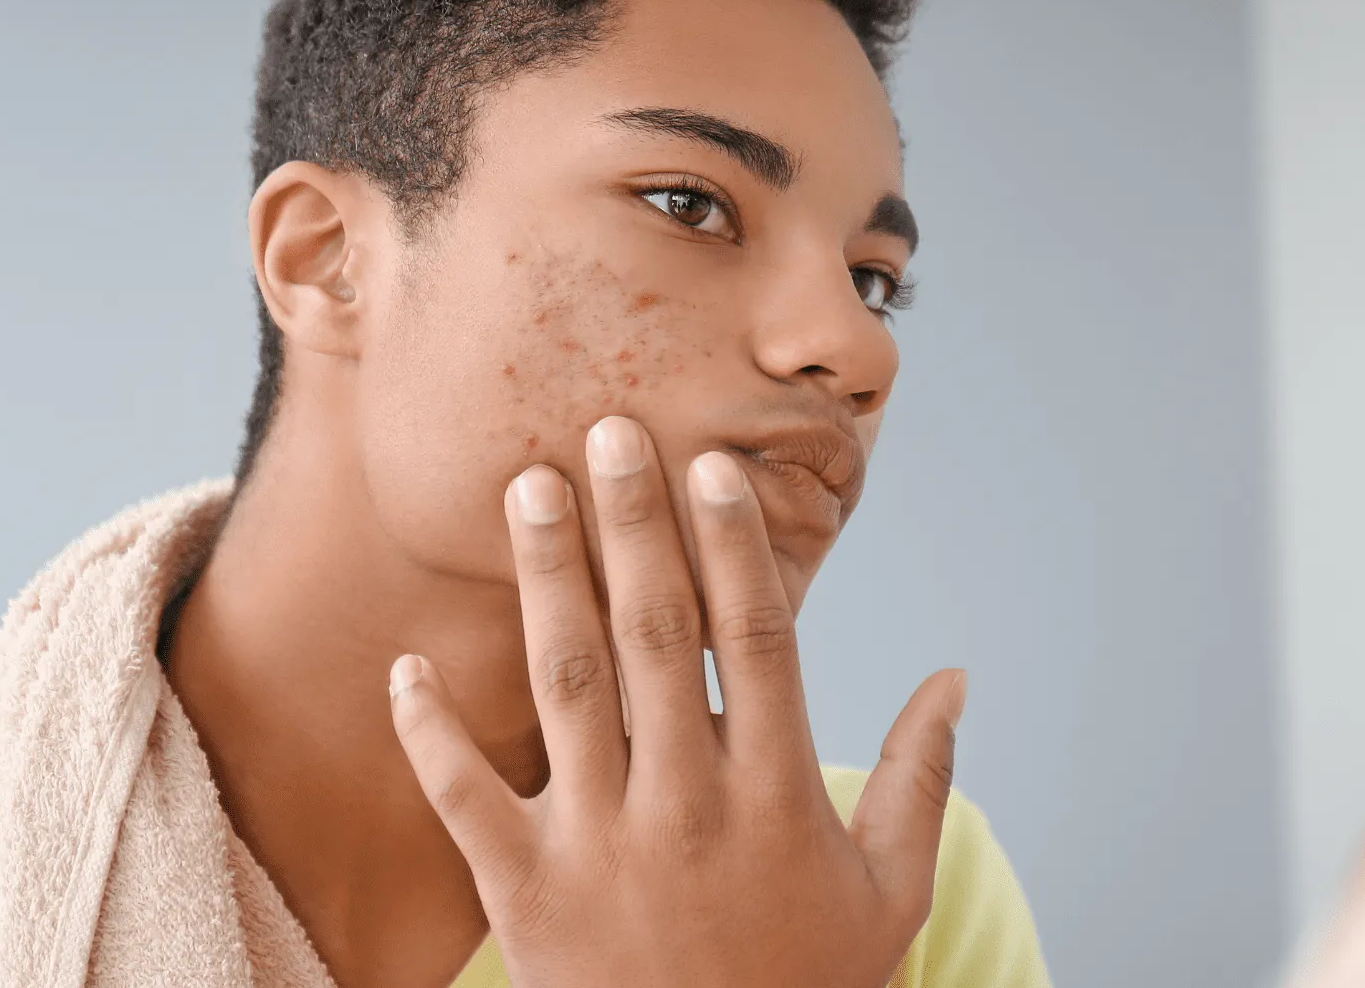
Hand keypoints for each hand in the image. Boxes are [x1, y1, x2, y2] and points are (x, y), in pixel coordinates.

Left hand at [387, 416, 966, 987]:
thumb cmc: (810, 984)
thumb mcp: (891, 890)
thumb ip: (922, 778)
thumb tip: (957, 677)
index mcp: (777, 795)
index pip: (756, 638)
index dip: (734, 545)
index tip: (709, 468)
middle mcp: (686, 804)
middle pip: (655, 635)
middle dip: (631, 526)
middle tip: (606, 432)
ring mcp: (599, 845)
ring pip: (565, 685)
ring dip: (547, 580)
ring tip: (527, 491)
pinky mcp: (525, 894)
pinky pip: (465, 797)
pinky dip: (430, 730)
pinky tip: (406, 663)